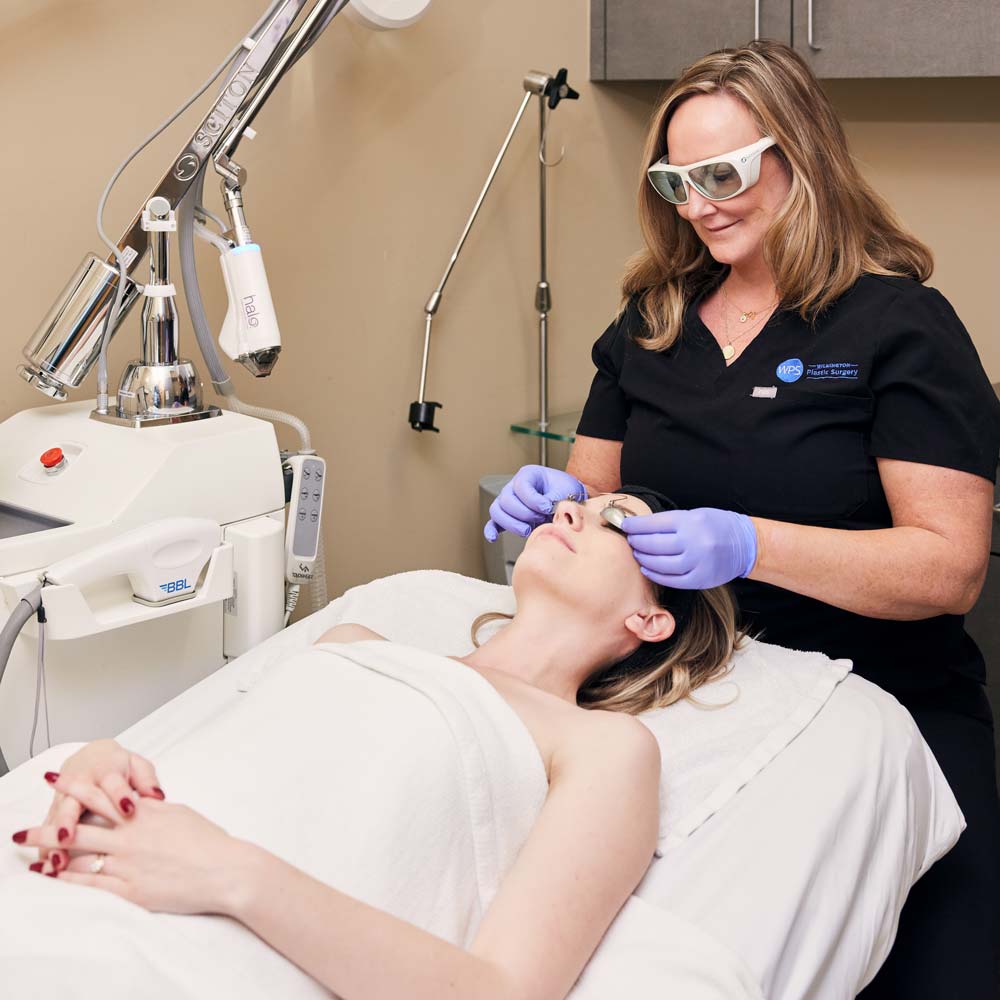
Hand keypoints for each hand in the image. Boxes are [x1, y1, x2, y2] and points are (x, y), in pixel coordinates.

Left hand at [15, 798, 238, 914]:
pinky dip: (67, 878)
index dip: (75, 787)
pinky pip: (91, 883)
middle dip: (48, 825)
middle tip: (21, 827)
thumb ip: (156, 812)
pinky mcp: (131, 889)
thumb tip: (144, 806)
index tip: (54, 779)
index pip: (102, 797)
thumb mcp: (181, 815)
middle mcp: (132, 835)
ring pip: (80, 855)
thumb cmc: (210, 842)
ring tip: (28, 851)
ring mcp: (129, 862)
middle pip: (81, 826)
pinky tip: (52, 875)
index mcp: (145, 814)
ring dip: (51, 852)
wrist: (225, 869)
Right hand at [33, 739, 164, 873]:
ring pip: (56, 817)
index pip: (113, 781)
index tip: (128, 809)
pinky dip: (45, 846)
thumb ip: (147, 780)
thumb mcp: (137, 766)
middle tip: (68, 837)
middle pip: (73, 800)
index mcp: (107, 770)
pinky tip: (47, 864)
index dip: (119, 794)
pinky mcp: (55, 809)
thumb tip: (158, 796)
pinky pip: (48, 827)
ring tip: (57, 860)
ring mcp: (65, 796)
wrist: (93, 757)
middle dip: (69, 819)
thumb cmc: (120, 766)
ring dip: (53, 839)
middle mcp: (81, 783)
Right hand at [484, 465, 586, 541]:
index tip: (548, 508)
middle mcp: (514, 487)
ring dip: (512, 524)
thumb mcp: (566, 490)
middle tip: (541, 518)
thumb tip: (545, 511)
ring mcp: (508, 502)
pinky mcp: (507, 517)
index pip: (520, 485)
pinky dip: (491, 530)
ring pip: (497, 512)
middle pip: (506, 500)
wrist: (569, 500)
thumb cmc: (566, 491)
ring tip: (528, 530)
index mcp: (528, 475)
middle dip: (525, 513)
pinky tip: (493, 537)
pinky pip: (493, 523)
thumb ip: (555, 499)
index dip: (534, 500)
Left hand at [621, 507, 757, 588]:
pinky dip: (656, 574)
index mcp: (691, 521)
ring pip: (661, 564)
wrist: (745, 544)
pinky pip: (672, 580)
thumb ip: (670, 522)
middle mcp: (694, 542)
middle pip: (655, 545)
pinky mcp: (701, 579)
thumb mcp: (695, 515)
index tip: (625, 525)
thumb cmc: (716, 526)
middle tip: (630, 540)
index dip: (636, 525)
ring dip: (644, 558)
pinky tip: (647, 568)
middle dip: (638, 542)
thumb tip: (640, 527)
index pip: (655, 524)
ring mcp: (698, 563)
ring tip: (637, 553)